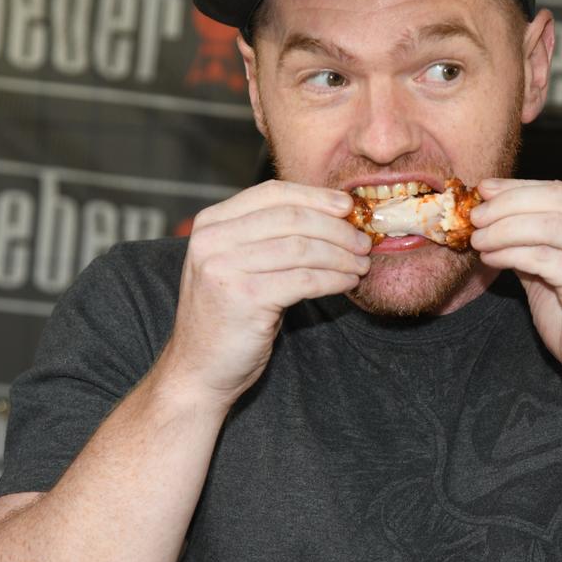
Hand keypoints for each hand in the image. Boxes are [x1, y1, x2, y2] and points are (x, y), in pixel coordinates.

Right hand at [161, 180, 372, 411]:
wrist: (199, 368)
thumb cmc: (228, 316)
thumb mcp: (236, 263)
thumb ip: (267, 235)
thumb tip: (330, 214)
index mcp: (211, 223)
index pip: (273, 193)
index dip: (317, 197)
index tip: (348, 207)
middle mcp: (213, 240)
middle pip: (292, 218)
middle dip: (337, 228)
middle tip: (363, 241)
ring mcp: (225, 268)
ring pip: (302, 248)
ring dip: (341, 255)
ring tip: (360, 264)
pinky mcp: (245, 299)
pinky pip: (304, 280)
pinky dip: (334, 278)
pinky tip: (347, 282)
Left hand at [470, 179, 561, 410]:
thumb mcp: (554, 274)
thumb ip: (533, 243)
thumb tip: (493, 217)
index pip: (561, 191)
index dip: (518, 188)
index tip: (484, 190)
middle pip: (555, 200)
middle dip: (507, 203)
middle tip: (475, 215)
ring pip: (546, 225)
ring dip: (503, 228)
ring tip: (477, 239)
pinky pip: (542, 257)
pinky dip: (509, 253)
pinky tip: (491, 258)